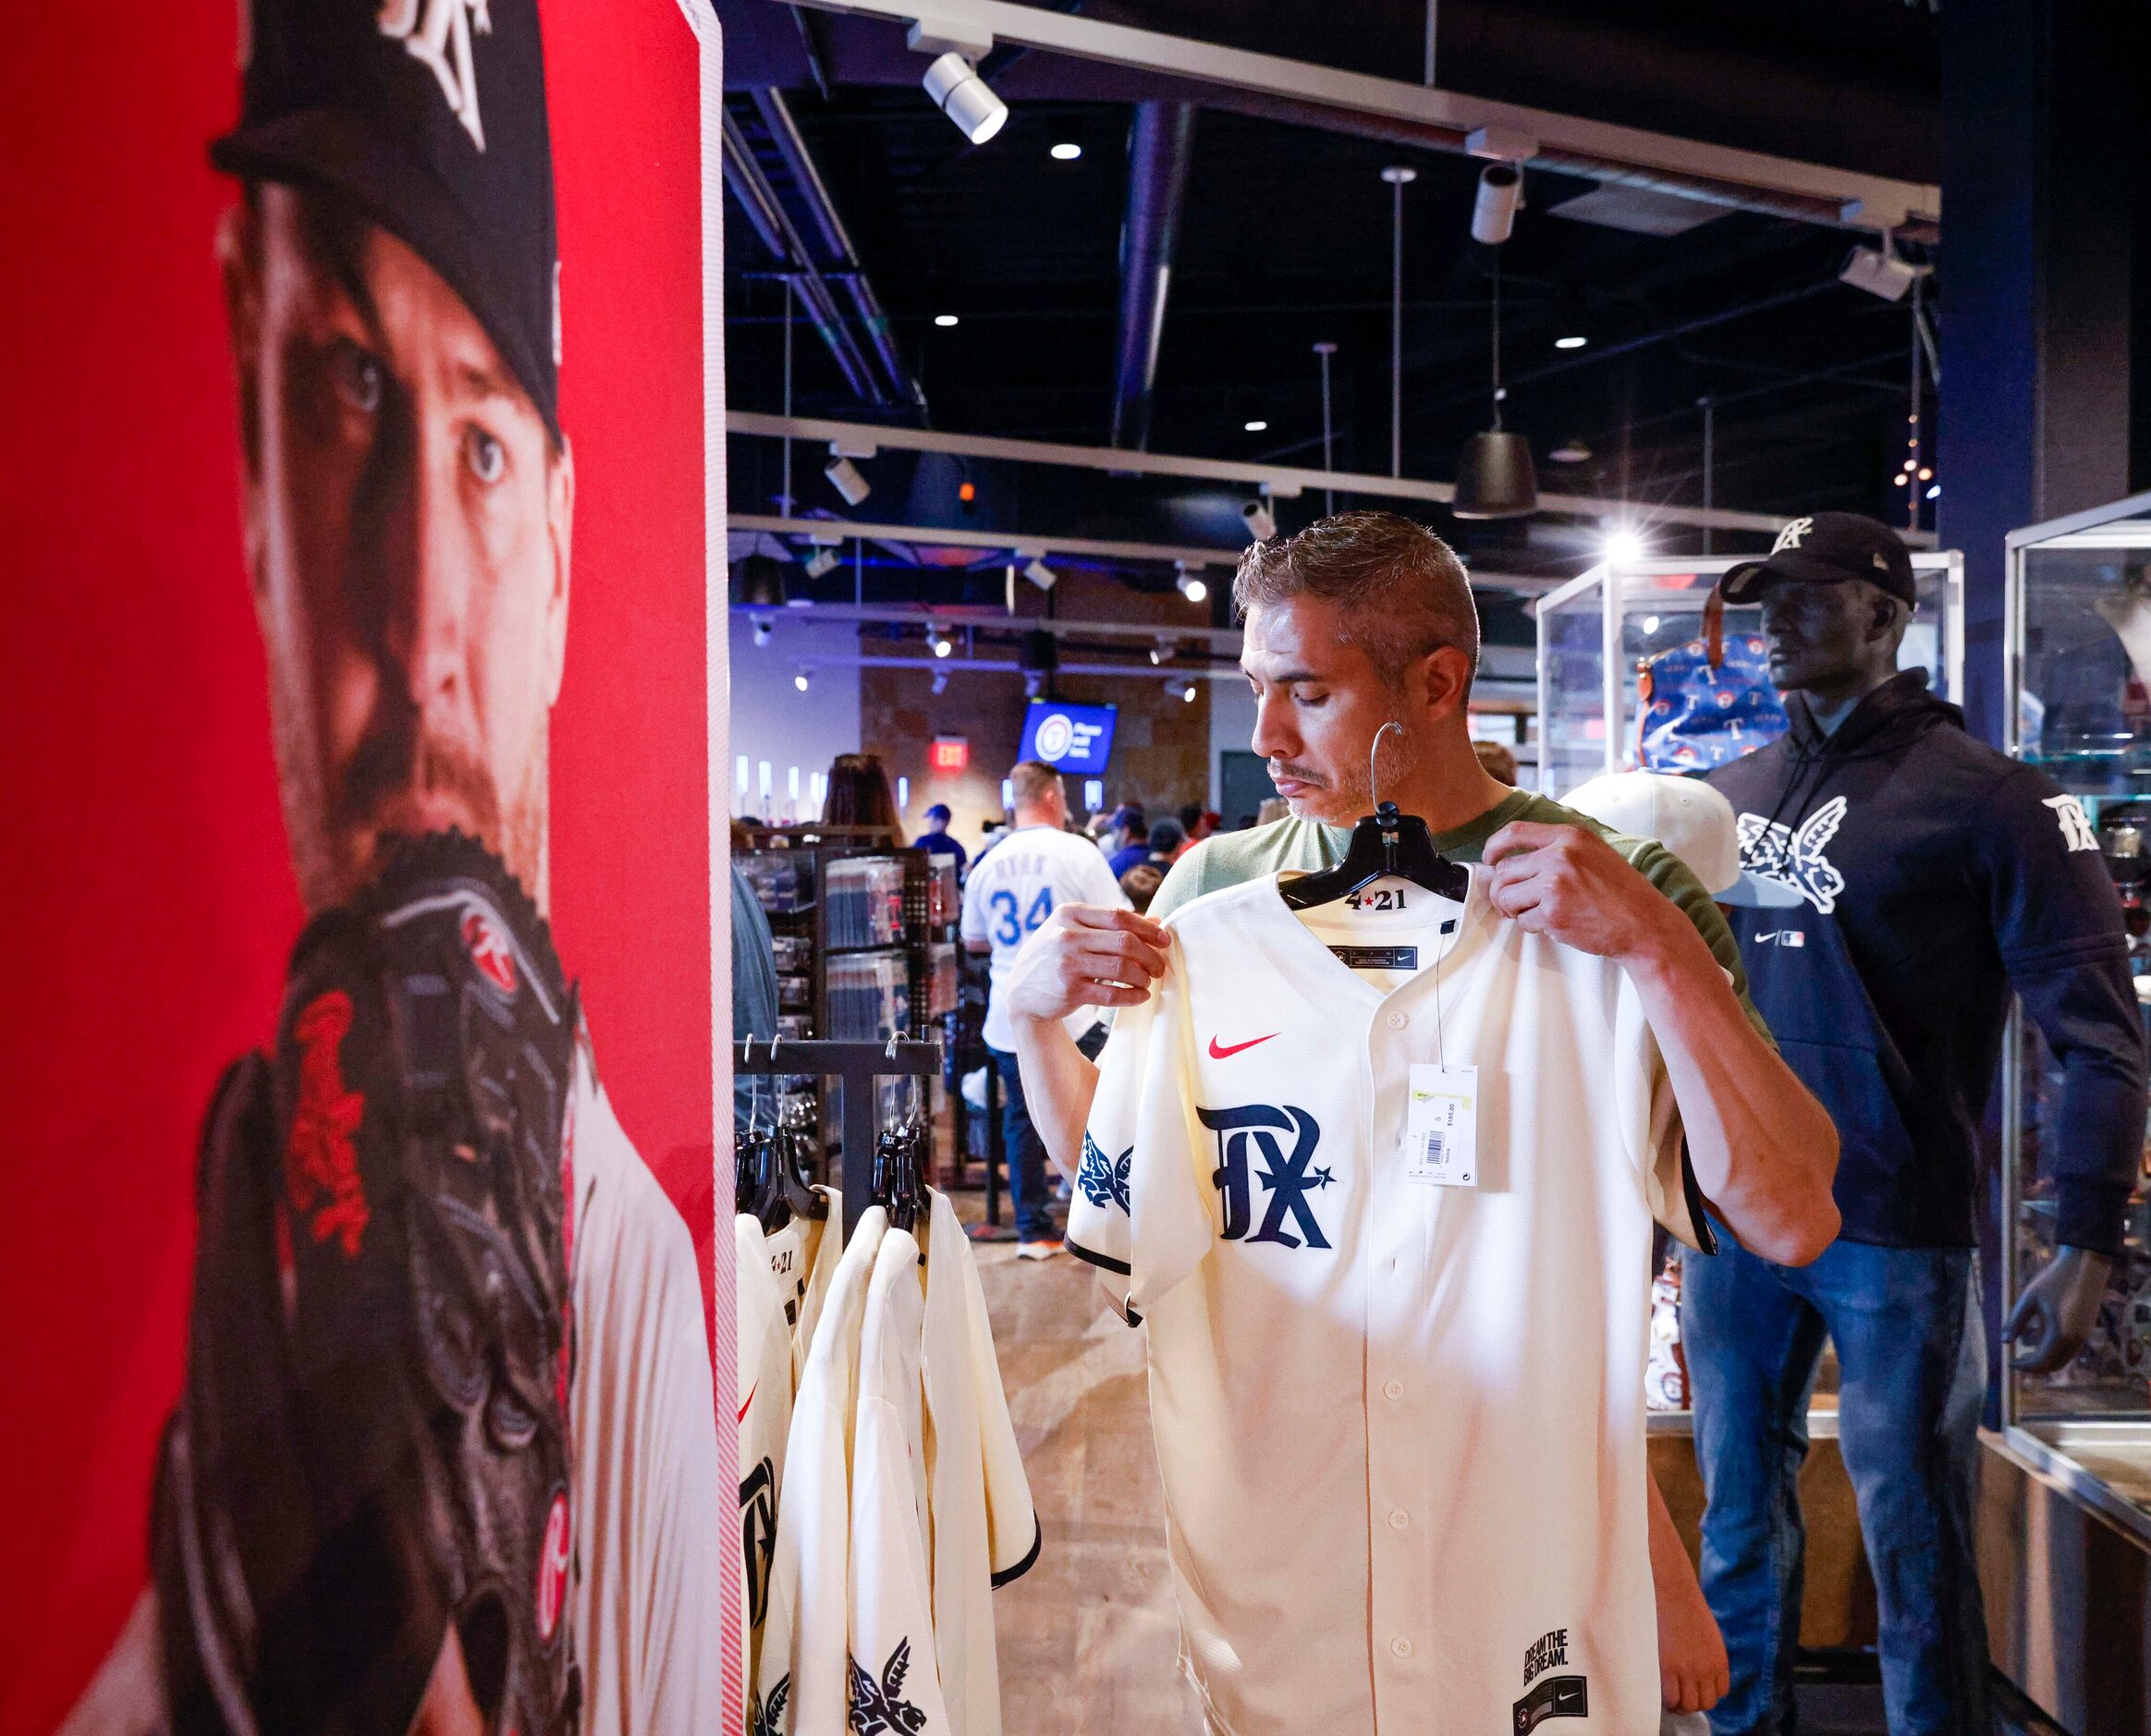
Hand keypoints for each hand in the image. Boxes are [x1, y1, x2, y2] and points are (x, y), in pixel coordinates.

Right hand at [1004, 904, 1169, 1025]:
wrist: (1021, 992)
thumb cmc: (1055, 956)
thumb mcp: (1074, 931)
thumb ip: (1111, 925)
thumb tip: (1156, 922)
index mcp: (1069, 914)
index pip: (1119, 916)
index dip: (1147, 929)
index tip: (1165, 940)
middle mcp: (1067, 936)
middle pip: (1125, 942)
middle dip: (1150, 955)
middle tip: (1160, 967)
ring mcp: (1067, 963)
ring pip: (1122, 967)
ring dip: (1143, 977)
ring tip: (1148, 981)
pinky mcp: (1070, 991)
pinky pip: (1113, 994)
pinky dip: (1133, 996)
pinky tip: (1141, 996)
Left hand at [1482, 821, 1674, 962]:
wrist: (1644, 924)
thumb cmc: (1619, 893)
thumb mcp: (1592, 854)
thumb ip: (1554, 851)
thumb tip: (1504, 861)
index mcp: (1569, 835)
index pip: (1514, 832)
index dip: (1493, 848)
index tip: (1488, 860)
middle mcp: (1560, 855)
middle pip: (1503, 870)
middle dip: (1501, 891)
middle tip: (1512, 904)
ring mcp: (1555, 883)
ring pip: (1506, 896)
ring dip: (1513, 910)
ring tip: (1533, 914)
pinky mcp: (1553, 912)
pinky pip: (1523, 920)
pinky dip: (1533, 926)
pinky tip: (1556, 924)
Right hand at [1655, 1569, 1728, 1715]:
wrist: (1673, 1591)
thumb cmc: (1687, 1607)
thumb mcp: (1709, 1635)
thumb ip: (1708, 1656)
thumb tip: (1699, 1671)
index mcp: (1720, 1661)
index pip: (1719, 1693)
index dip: (1705, 1693)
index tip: (1693, 1689)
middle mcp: (1707, 1670)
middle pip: (1705, 1703)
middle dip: (1693, 1703)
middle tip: (1679, 1696)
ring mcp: (1688, 1670)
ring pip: (1688, 1705)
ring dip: (1679, 1704)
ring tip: (1669, 1696)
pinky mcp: (1668, 1668)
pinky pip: (1671, 1697)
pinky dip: (1667, 1700)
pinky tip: (1660, 1691)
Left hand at [2005, 1244, 2112, 1372]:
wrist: (2085, 1266)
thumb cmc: (2054, 1280)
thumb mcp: (2029, 1299)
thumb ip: (2016, 1321)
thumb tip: (2005, 1341)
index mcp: (2060, 1334)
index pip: (2040, 1361)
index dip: (2024, 1366)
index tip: (2009, 1362)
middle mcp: (2075, 1340)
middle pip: (2054, 1366)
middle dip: (2035, 1368)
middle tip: (2017, 1361)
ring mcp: (2084, 1336)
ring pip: (2064, 1359)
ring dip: (2046, 1361)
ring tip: (2027, 1353)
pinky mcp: (2087, 1329)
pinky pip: (2070, 1350)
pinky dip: (2056, 1353)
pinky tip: (2040, 1341)